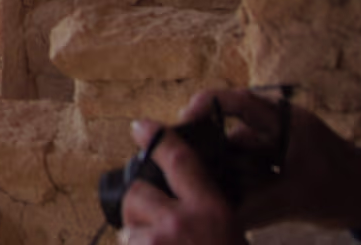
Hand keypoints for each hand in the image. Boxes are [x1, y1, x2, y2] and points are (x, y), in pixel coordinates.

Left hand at [120, 118, 245, 244]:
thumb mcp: (232, 233)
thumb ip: (205, 211)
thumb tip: (175, 196)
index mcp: (212, 211)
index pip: (180, 159)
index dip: (157, 139)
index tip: (141, 126)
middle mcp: (181, 221)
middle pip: (137, 192)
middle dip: (139, 206)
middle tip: (155, 227)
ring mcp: (157, 240)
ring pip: (128, 225)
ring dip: (138, 238)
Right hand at [175, 89, 360, 230]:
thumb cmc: (344, 188)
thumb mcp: (300, 197)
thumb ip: (260, 205)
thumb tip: (224, 216)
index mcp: (280, 119)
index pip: (232, 101)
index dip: (202, 106)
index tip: (181, 124)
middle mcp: (270, 128)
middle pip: (226, 133)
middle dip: (212, 156)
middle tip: (194, 175)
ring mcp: (270, 146)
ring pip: (234, 157)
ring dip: (230, 178)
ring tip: (228, 197)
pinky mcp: (271, 164)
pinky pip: (245, 172)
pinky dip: (241, 188)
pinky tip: (237, 204)